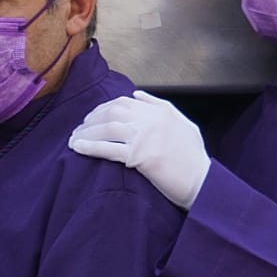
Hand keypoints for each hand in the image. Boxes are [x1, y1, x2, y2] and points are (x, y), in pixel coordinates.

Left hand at [69, 90, 210, 208]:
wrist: (202, 181)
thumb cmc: (193, 158)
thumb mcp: (183, 124)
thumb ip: (161, 107)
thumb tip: (137, 95)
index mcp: (162, 111)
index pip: (125, 102)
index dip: (104, 108)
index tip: (92, 117)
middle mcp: (152, 120)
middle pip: (113, 112)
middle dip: (91, 120)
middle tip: (79, 129)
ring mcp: (146, 137)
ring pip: (107, 128)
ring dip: (86, 133)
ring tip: (74, 139)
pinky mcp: (140, 157)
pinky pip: (108, 148)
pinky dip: (90, 147)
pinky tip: (78, 148)